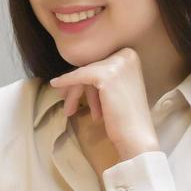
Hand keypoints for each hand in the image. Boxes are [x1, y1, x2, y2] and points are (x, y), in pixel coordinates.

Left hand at [48, 47, 159, 162]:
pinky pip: (79, 76)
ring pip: (85, 73)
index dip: (84, 77)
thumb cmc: (126, 116)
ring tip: (68, 109)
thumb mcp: (116, 87)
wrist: (136, 135)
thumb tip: (78, 68)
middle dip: (77, 86)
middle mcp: (126, 55)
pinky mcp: (106, 75)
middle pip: (92, 68)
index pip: (99, 63)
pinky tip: (55, 84)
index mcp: (130, 55)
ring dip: (74, 91)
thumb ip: (102, 74)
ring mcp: (118, 64)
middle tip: (64, 97)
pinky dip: (66, 80)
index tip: (73, 91)